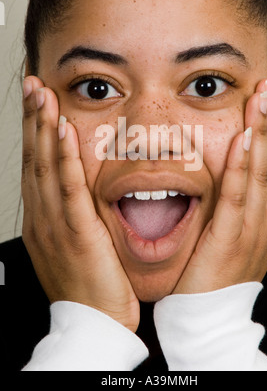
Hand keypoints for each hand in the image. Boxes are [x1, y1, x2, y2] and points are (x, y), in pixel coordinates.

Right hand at [22, 76, 138, 331]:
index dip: (35, 130)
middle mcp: (42, 215)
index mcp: (42, 216)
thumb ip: (70, 212)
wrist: (93, 321)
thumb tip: (74, 191)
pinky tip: (64, 132)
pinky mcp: (75, 231)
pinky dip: (65, 158)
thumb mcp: (72, 241)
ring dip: (44, 128)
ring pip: (47, 166)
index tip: (38, 102)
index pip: (36, 163)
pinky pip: (69, 188)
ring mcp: (55, 222)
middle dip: (33, 118)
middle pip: (35, 157)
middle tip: (34, 84)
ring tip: (43, 95)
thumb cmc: (87, 283)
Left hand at [174, 77, 266, 293]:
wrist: (207, 318)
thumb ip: (230, 205)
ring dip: (263, 131)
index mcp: (262, 216)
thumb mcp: (227, 234)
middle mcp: (264, 217)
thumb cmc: (211, 274)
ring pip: (262, 170)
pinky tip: (245, 138)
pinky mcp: (231, 238)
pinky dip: (243, 164)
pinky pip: (239, 194)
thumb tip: (226, 176)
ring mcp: (252, 227)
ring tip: (263, 97)